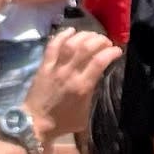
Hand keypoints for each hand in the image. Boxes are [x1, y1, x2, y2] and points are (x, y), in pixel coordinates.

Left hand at [24, 21, 119, 142]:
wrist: (36, 123)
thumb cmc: (63, 122)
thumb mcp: (85, 114)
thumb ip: (92, 95)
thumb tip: (97, 79)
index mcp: (82, 87)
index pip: (99, 62)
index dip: (111, 52)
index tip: (117, 50)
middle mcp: (69, 73)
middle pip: (86, 48)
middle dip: (100, 40)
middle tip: (106, 41)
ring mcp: (55, 67)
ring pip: (71, 43)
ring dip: (84, 35)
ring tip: (93, 35)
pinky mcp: (44, 65)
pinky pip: (53, 45)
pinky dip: (63, 35)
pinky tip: (71, 30)